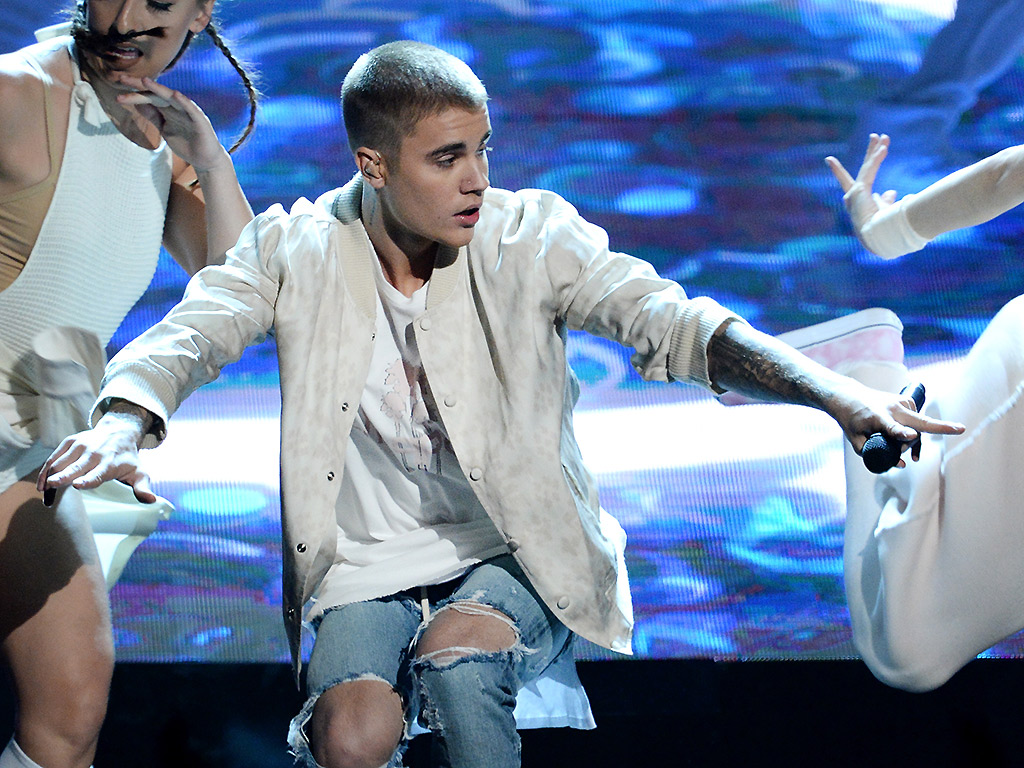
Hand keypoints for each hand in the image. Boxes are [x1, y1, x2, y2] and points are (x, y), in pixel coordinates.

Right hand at [36, 410, 155, 505]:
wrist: (119, 431)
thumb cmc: (127, 458)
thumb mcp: (139, 472)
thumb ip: (142, 487)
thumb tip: (152, 501)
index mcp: (110, 463)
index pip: (98, 474)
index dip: (88, 479)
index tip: (79, 485)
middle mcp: (94, 453)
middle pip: (75, 467)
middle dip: (63, 476)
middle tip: (51, 486)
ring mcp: (80, 446)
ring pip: (60, 463)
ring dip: (49, 478)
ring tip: (43, 492)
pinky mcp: (70, 442)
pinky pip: (54, 458)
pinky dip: (46, 470)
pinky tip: (42, 484)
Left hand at [113, 74, 230, 173]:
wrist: (206, 160)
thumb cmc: (186, 144)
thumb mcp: (164, 128)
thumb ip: (153, 116)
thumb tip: (136, 103)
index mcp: (168, 109)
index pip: (148, 97)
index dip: (133, 94)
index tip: (117, 90)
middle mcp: (177, 107)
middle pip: (156, 93)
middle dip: (139, 85)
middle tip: (121, 79)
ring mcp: (188, 112)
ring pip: (171, 98)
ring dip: (159, 89)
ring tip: (144, 81)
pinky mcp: (200, 121)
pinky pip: (191, 109)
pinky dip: (184, 102)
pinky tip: (175, 95)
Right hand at [825, 134, 898, 252]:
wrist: (876, 237)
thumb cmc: (881, 229)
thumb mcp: (884, 211)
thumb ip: (885, 200)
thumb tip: (891, 191)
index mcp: (858, 202)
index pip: (853, 185)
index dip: (843, 173)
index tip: (830, 160)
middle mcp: (853, 197)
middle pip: (864, 170)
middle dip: (871, 153)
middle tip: (876, 136)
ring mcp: (854, 193)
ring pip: (867, 167)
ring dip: (876, 150)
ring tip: (884, 137)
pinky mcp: (859, 189)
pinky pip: (870, 169)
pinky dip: (877, 157)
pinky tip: (884, 147)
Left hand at [828, 379, 963, 468]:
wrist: (850, 396)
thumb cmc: (852, 421)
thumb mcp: (856, 442)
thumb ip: (874, 454)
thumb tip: (900, 464)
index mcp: (877, 418)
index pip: (892, 427)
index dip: (901, 433)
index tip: (910, 435)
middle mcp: (892, 408)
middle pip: (919, 422)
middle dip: (940, 427)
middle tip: (961, 429)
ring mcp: (902, 403)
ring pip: (918, 427)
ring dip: (912, 441)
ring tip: (900, 449)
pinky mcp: (908, 400)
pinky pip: (917, 422)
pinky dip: (914, 433)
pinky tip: (910, 446)